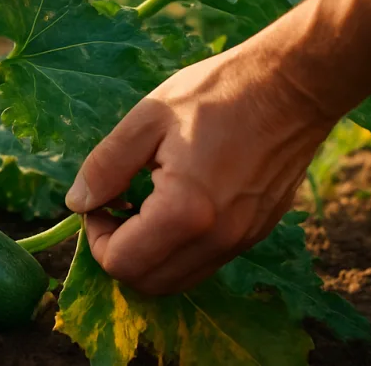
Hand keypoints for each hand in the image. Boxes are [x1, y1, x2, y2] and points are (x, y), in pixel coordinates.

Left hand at [64, 40, 338, 294]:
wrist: (293, 85)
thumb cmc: (218, 93)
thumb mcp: (147, 118)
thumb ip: (106, 166)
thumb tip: (77, 203)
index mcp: (185, 212)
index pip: (121, 264)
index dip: (96, 237)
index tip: (99, 200)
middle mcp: (217, 239)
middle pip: (149, 284)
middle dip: (120, 253)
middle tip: (115, 206)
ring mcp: (242, 240)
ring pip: (179, 280)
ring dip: (150, 255)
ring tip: (143, 205)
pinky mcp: (257, 233)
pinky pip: (206, 262)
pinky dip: (179, 248)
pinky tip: (175, 204)